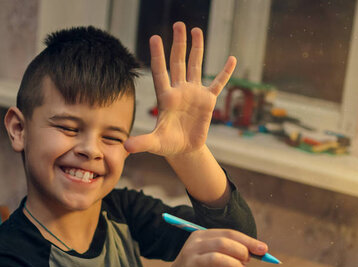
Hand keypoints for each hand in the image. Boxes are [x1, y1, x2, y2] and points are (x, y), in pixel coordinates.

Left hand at [124, 22, 236, 155]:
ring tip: (196, 30)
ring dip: (197, 48)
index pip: (160, 72)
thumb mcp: (154, 143)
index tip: (154, 38)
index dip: (157, 56)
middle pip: (178, 62)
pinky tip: (232, 59)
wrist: (184, 150)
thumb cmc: (166, 144)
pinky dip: (225, 72)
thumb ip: (142, 142)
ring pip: (196, 66)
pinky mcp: (208, 101)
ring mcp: (194, 94)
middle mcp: (179, 91)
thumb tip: (126, 147)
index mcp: (166, 97)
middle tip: (179, 24)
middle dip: (178, 44)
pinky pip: (218, 83)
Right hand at [159, 229, 267, 266]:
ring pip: (215, 259)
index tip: (264, 250)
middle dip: (240, 251)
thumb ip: (231, 250)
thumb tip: (259, 250)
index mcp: (199, 237)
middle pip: (221, 244)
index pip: (227, 234)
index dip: (248, 241)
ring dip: (234, 265)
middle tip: (249, 261)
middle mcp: (192, 247)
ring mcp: (189, 264)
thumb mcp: (212, 255)